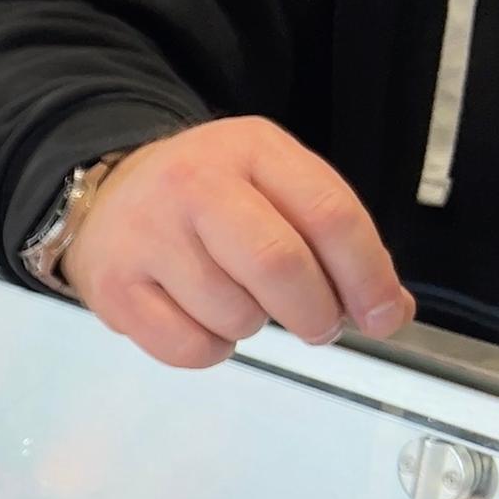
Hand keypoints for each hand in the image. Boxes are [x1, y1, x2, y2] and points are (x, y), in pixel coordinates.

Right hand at [60, 117, 417, 368]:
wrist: (109, 197)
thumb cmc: (209, 199)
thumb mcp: (276, 189)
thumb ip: (335, 241)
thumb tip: (389, 312)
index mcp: (250, 149)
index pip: (329, 214)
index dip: (367, 275)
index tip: (382, 315)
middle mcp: (193, 184)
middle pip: (279, 265)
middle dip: (315, 313)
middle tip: (319, 326)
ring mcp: (147, 235)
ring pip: (234, 314)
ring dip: (252, 327)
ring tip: (238, 303)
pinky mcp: (114, 288)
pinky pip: (188, 348)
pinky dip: (211, 349)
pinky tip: (202, 319)